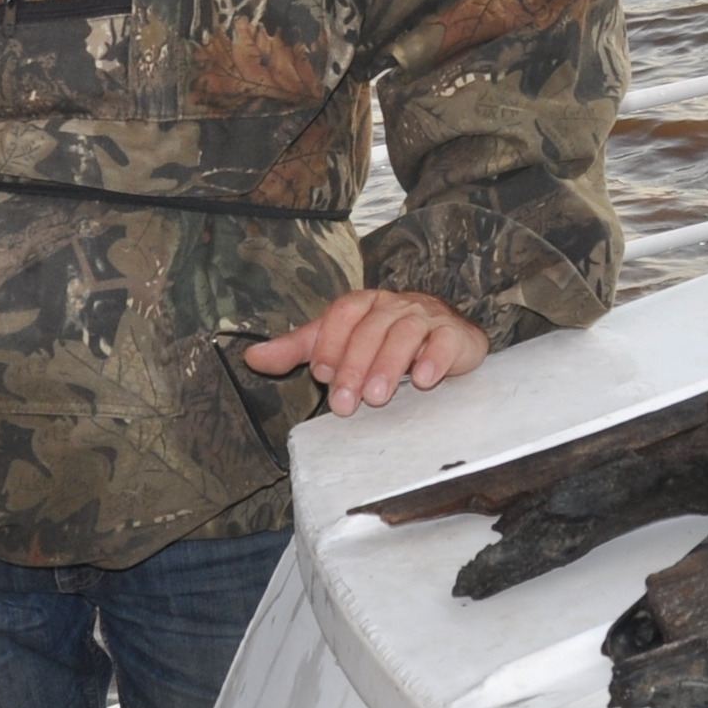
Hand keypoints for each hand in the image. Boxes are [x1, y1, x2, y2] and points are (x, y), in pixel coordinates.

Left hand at [245, 289, 488, 415]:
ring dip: (389, 365)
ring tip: (378, 397)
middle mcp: (394, 305)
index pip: (344, 313)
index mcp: (365, 303)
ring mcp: (426, 317)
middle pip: (372, 328)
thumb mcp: (340, 343)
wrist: (446, 336)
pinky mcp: (454, 335)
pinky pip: (445, 341)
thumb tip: (252, 358)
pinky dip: (434, 359)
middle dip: (355, 367)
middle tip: (346, 404)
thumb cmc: (385, 342)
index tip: (322, 375)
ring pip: (406, 333)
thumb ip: (300, 349)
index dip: (331, 341)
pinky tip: (425, 380)